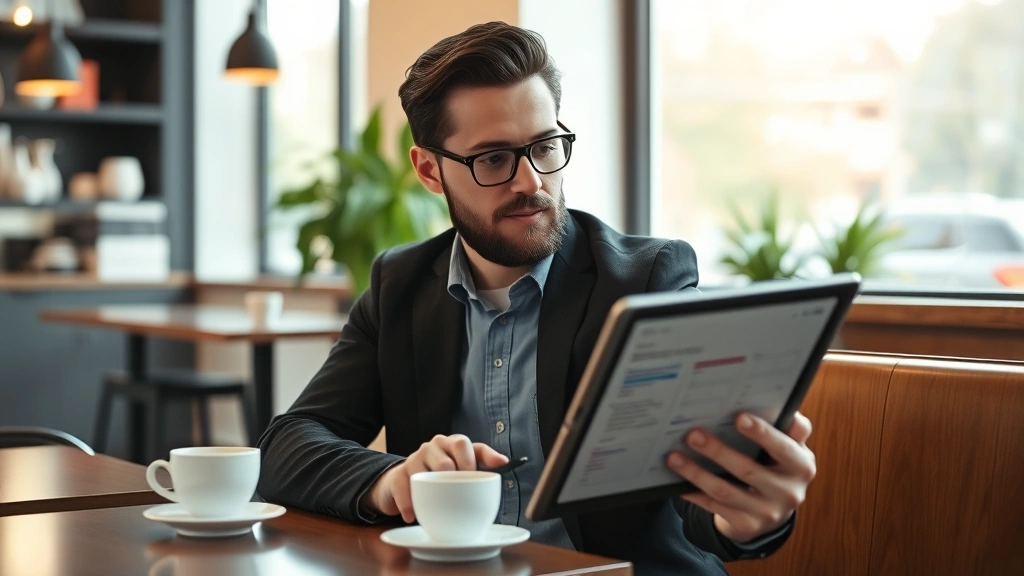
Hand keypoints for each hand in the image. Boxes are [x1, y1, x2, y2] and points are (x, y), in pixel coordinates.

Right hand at [365, 434, 507, 522]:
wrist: (406, 482)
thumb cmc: (443, 474)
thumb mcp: (465, 467)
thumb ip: (484, 464)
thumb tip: (505, 462)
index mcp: (452, 444)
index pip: (464, 444)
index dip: (474, 460)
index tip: (484, 472)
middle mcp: (434, 447)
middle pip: (446, 460)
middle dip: (455, 478)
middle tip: (458, 496)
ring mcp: (414, 459)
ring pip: (425, 473)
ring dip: (431, 493)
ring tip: (435, 509)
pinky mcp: (398, 475)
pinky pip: (403, 488)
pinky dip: (408, 505)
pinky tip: (412, 517)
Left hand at [666, 411, 815, 543]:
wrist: (774, 510)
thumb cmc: (778, 467)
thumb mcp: (791, 448)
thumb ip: (792, 429)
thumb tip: (789, 412)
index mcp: (801, 467)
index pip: (783, 448)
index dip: (762, 433)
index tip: (738, 418)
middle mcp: (788, 492)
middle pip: (748, 469)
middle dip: (717, 451)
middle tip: (692, 434)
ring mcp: (767, 513)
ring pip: (725, 490)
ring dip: (696, 472)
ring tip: (674, 457)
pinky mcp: (747, 525)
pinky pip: (714, 507)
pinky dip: (693, 492)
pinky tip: (676, 480)